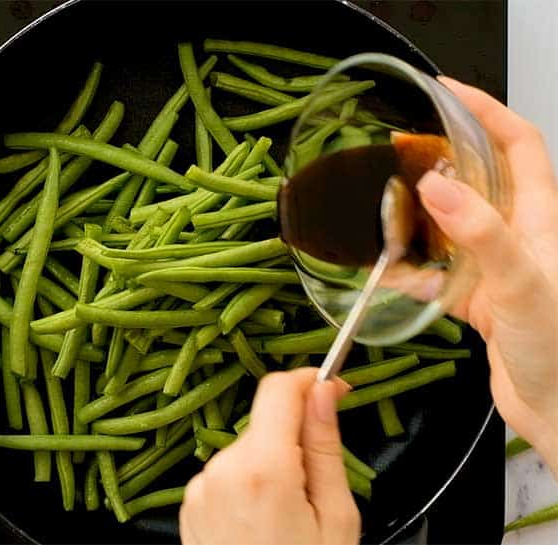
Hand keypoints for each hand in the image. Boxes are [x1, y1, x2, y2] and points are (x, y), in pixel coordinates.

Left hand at [179, 369, 359, 544]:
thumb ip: (325, 445)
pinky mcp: (191, 503)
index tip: (331, 387)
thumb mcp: (334, 516)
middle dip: (294, 437)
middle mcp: (221, 470)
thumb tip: (324, 393)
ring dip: (271, 462)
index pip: (279, 389)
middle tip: (317, 482)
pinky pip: (226, 472)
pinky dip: (247, 482)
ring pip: (247, 448)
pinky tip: (261, 520)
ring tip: (287, 513)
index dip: (309, 380)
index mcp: (262, 468)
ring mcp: (201, 488)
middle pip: (265, 422)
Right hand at [417, 77, 557, 473]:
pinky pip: (439, 274)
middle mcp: (519, 237)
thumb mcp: (523, 284)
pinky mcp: (479, 300)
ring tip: (386, 202)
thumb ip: (482, 236)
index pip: (517, 145)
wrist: (556, 410)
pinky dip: (412, 271)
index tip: (446, 93)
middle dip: (442, 157)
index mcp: (541, 220)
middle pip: (480, 179)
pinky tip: (388, 272)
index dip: (485, 113)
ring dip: (421, 214)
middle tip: (401, 148)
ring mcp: (497, 268)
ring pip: (454, 226)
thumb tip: (435, 188)